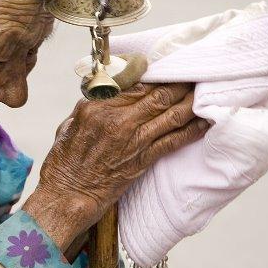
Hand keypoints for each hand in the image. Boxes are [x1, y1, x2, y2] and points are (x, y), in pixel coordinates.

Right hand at [23, 83, 208, 251]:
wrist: (66, 196)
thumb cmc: (63, 164)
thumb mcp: (69, 125)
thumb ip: (90, 108)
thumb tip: (106, 94)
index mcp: (94, 107)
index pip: (134, 84)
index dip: (156, 77)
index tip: (168, 71)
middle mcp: (115, 120)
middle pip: (157, 95)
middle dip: (179, 85)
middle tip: (194, 77)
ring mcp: (130, 140)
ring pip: (170, 115)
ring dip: (190, 104)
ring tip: (203, 95)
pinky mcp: (141, 160)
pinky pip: (173, 141)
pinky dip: (191, 131)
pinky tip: (204, 123)